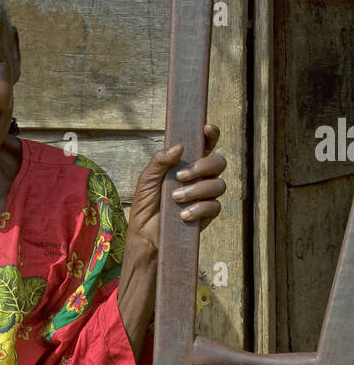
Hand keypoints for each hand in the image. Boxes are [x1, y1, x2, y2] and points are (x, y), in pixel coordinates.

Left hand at [127, 124, 226, 254]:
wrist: (145, 235)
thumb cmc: (146, 204)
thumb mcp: (147, 179)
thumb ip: (159, 161)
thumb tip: (179, 147)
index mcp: (187, 164)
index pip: (205, 145)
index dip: (211, 135)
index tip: (207, 129)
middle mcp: (200, 178)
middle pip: (218, 162)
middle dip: (203, 166)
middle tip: (181, 176)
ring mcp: (206, 196)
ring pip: (219, 185)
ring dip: (197, 190)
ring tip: (175, 198)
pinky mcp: (207, 215)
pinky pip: (215, 207)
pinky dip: (199, 209)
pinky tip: (183, 215)